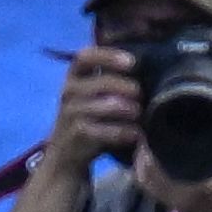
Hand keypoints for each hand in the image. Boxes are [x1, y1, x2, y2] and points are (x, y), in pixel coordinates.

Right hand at [42, 43, 142, 178]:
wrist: (65, 155)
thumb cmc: (88, 118)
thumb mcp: (93, 94)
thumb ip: (111, 78)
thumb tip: (145, 64)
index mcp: (74, 77)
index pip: (85, 57)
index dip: (108, 56)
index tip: (132, 62)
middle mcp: (68, 92)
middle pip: (99, 83)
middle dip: (124, 87)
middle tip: (140, 93)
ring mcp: (70, 115)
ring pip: (103, 107)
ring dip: (126, 109)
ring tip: (139, 113)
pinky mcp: (77, 136)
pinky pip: (104, 131)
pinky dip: (122, 132)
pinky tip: (135, 134)